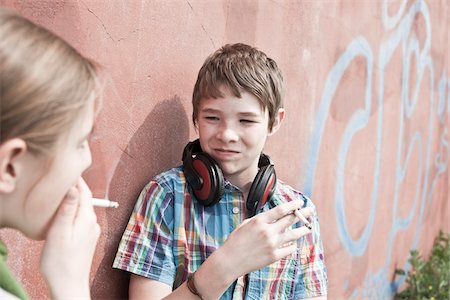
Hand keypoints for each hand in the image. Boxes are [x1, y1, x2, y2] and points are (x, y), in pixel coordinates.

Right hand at [40, 178, 99, 298]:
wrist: (70, 286)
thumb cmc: (61, 263)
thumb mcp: (60, 233)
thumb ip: (67, 209)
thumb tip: (73, 188)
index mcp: (86, 218)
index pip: (84, 192)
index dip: (76, 179)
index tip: (67, 168)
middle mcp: (92, 223)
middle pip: (85, 199)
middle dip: (75, 187)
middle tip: (62, 177)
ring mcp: (91, 231)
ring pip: (83, 208)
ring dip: (74, 200)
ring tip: (61, 193)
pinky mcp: (87, 239)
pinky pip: (81, 218)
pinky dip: (74, 211)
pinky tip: (64, 215)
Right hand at [219, 200, 311, 278]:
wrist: (230, 261)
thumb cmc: (235, 242)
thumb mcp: (245, 224)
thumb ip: (260, 220)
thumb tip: (274, 217)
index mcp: (259, 221)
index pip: (281, 210)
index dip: (292, 205)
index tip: (299, 202)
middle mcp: (267, 231)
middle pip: (290, 220)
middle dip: (302, 214)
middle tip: (310, 211)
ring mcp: (272, 244)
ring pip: (293, 235)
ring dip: (303, 229)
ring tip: (308, 227)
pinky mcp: (274, 256)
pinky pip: (289, 249)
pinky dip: (292, 245)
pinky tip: (293, 243)